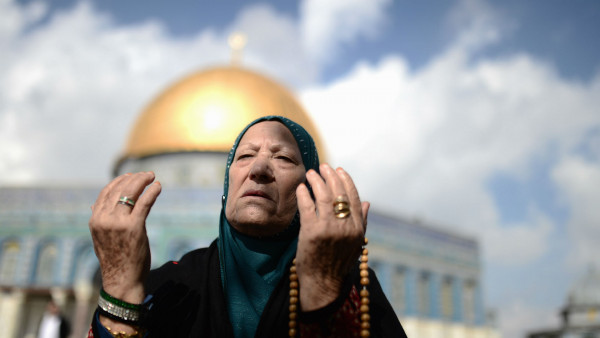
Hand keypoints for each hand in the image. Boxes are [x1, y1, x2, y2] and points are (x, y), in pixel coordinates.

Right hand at [89, 172, 160, 303]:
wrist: (122, 280)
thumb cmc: (115, 260)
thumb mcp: (100, 238)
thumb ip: (100, 221)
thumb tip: (94, 205)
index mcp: (95, 220)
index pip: (106, 193)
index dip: (118, 181)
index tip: (130, 176)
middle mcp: (104, 219)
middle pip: (119, 189)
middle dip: (134, 178)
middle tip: (146, 174)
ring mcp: (118, 223)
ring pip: (131, 193)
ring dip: (143, 181)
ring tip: (152, 177)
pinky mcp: (134, 227)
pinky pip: (144, 203)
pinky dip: (152, 192)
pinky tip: (158, 187)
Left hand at [296, 164, 368, 310]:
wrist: (323, 284)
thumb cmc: (337, 263)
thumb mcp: (355, 243)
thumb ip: (360, 221)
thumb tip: (366, 202)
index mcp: (357, 228)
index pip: (353, 197)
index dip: (346, 181)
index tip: (339, 170)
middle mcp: (345, 227)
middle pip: (338, 193)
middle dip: (330, 176)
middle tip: (323, 166)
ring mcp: (328, 229)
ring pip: (324, 196)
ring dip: (316, 181)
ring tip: (310, 173)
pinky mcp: (311, 232)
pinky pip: (307, 206)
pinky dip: (304, 194)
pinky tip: (301, 188)